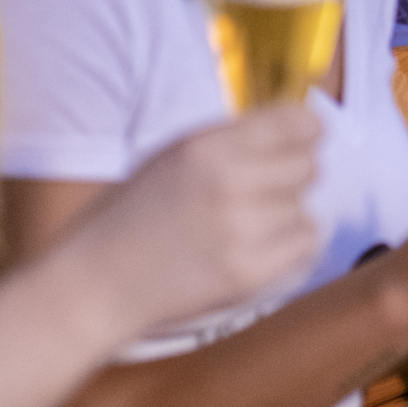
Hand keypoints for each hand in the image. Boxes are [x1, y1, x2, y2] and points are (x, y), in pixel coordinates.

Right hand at [57, 104, 324, 342]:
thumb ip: (233, 139)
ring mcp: (242, 231)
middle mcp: (229, 183)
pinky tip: (255, 247)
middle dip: (291, 175)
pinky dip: (289, 247)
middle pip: (309, 166)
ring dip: (284, 216)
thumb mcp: (173, 154)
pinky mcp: (250, 273)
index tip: (305, 139)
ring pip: (307, 209)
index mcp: (206, 147)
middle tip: (258, 190)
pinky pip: (305, 246)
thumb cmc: (134, 214)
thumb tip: (302, 126)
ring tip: (242, 225)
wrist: (98, 282)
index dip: (307, 130)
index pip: (296, 124)